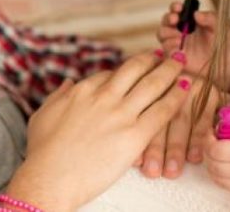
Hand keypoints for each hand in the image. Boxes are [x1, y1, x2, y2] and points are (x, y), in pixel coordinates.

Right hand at [7, 51, 192, 210]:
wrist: (50, 177)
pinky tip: (187, 87)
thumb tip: (68, 83)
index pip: (110, 74)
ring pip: (152, 83)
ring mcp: (121, 114)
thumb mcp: (43, 114)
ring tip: (181, 60)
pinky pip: (163, 110)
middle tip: (164, 52)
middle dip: (152, 58)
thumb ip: (58, 95)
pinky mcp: (135, 135)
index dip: (126, 70)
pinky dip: (177, 96)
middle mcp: (104, 96)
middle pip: (134, 69)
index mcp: (82, 90)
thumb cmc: (42, 152)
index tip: (136, 67)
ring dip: (169, 69)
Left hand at [137, 77, 220, 178]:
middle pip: (160, 116)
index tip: (136, 162)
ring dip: (175, 147)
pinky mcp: (210, 93)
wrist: (212, 66)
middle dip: (155, 146)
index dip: (140, 136)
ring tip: (171, 171)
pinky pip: (203, 118)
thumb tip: (132, 151)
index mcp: (152, 83)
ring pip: (180, 119)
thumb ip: (140, 113)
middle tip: (152, 171)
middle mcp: (170, 82)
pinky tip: (194, 158)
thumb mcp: (154, 97)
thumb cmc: (181, 93)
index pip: (142, 110)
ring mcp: (191, 86)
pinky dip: (197, 139)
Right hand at [157, 3, 229, 89]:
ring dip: (167, 33)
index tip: (179, 7)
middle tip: (175, 19)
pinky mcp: (176, 57)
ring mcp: (176, 44)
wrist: (226, 63)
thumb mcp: (219, 26)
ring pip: (162, 34)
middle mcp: (179, 30)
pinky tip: (179, 47)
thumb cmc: (222, 42)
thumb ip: (210, 17)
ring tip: (179, 37)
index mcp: (188, 20)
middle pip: (165, 21)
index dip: (175, 7)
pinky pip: (165, 51)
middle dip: (168, 18)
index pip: (176, 10)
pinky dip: (169, 47)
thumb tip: (196, 14)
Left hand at [202, 112, 229, 194]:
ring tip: (219, 155)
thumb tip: (224, 118)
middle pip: (213, 167)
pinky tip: (228, 167)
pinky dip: (223, 178)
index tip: (212, 132)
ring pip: (219, 180)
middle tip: (213, 142)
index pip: (214, 151)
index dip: (208, 140)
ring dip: (213, 167)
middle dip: (208, 153)